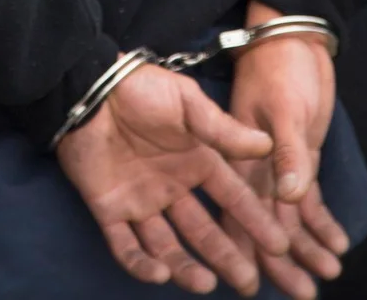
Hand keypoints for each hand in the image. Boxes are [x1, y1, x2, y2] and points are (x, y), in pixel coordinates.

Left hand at [57, 59, 291, 294]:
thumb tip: (268, 146)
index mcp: (196, 161)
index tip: (279, 246)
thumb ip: (222, 130)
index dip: (254, 221)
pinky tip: (161, 273)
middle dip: (228, 257)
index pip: (232, 198)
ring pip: (168, 245)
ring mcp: (141, 201)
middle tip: (249, 284)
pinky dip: (141, 264)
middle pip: (204, 230)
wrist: (87, 87)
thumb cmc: (140, 89)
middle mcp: (172, 187)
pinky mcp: (109, 209)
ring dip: (187, 267)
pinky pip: (125, 245)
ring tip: (207, 284)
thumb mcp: (186, 102)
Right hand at [226, 2, 350, 299]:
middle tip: (303, 294)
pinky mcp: (301, 159)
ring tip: (329, 275)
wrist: (295, 36)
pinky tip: (338, 245)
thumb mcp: (284, 108)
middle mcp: (255, 169)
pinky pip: (310, 200)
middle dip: (282, 263)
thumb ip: (288, 153)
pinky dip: (322, 223)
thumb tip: (291, 199)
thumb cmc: (281, 67)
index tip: (257, 284)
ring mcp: (279, 165)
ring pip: (291, 218)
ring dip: (308, 247)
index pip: (239, 215)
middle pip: (265, 226)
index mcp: (240, 159)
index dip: (247, 250)